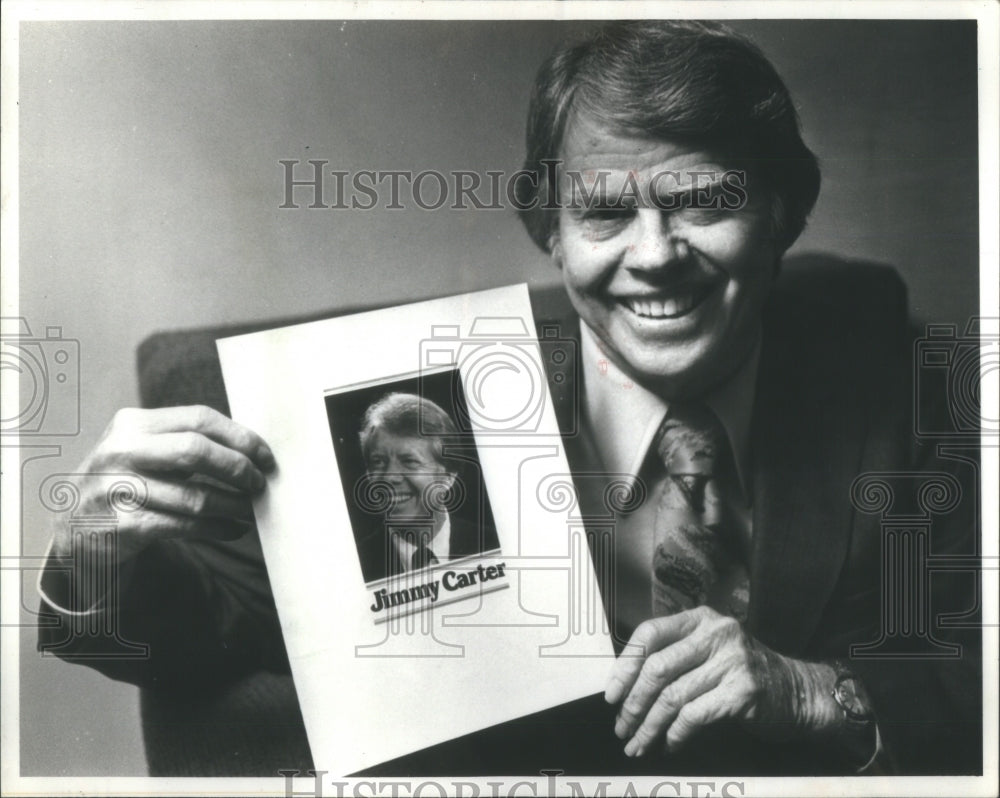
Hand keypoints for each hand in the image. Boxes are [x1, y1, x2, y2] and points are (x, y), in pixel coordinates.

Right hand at [51, 405, 274, 565]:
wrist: (73, 526)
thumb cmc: (125, 482)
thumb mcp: (143, 449)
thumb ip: (184, 441)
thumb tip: (251, 449)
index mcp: (133, 423)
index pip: (199, 419)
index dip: (240, 437)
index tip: (264, 456)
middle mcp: (122, 451)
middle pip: (195, 451)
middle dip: (237, 468)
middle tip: (258, 483)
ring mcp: (119, 489)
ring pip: (194, 496)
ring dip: (233, 505)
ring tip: (249, 509)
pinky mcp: (124, 526)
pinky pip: (185, 526)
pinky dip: (217, 529)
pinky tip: (233, 529)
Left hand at [605, 606, 833, 756]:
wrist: (798, 694)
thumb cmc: (743, 675)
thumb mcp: (708, 652)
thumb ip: (674, 658)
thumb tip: (624, 688)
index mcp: (700, 618)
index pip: (649, 633)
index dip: (624, 665)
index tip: (611, 695)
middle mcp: (715, 632)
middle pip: (656, 668)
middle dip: (633, 704)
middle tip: (622, 728)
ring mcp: (731, 660)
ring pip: (672, 696)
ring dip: (649, 726)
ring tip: (638, 744)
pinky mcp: (743, 691)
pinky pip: (694, 715)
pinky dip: (676, 734)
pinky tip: (669, 745)